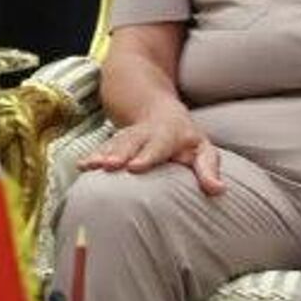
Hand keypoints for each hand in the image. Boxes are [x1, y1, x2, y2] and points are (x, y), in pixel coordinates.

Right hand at [78, 105, 225, 193]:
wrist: (155, 110)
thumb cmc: (184, 138)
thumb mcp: (202, 148)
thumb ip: (208, 169)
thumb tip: (219, 191)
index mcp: (168, 135)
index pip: (158, 145)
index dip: (147, 155)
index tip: (135, 167)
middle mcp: (145, 134)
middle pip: (131, 143)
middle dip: (118, 153)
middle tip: (108, 166)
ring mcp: (128, 137)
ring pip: (113, 144)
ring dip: (101, 155)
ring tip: (89, 166)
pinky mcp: (114, 143)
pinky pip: (102, 149)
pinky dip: (91, 157)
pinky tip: (81, 166)